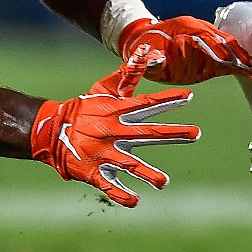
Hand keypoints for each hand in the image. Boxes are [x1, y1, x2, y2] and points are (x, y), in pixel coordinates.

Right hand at [30, 60, 198, 206]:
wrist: (55, 129)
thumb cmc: (87, 107)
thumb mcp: (106, 87)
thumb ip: (129, 72)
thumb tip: (148, 49)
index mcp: (119, 111)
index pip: (147, 104)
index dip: (168, 99)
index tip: (189, 96)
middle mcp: (115, 132)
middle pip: (148, 133)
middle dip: (173, 133)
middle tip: (196, 133)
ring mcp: (104, 153)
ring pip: (129, 164)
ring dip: (146, 173)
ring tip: (164, 182)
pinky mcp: (94, 171)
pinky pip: (109, 185)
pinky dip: (120, 194)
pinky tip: (135, 202)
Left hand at [119, 15, 251, 86]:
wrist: (147, 38)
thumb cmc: (145, 45)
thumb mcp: (143, 52)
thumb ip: (149, 59)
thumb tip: (154, 61)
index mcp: (187, 27)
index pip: (206, 37)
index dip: (217, 49)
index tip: (228, 61)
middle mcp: (202, 31)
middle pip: (224, 41)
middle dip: (238, 55)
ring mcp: (209, 40)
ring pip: (232, 48)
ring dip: (247, 61)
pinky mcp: (212, 53)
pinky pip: (231, 59)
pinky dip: (245, 66)